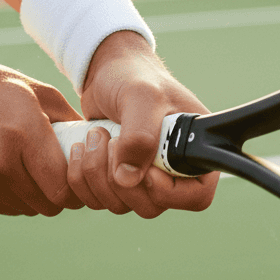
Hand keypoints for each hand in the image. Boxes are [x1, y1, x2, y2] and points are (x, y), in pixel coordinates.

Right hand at [0, 60, 82, 215]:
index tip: (80, 174)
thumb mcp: (39, 93)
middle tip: (61, 174)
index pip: (64, 186)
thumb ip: (71, 122)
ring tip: (36, 171)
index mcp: (23, 134)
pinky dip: (15, 197)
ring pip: (29, 208)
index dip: (78, 185)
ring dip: (38, 196)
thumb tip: (99, 146)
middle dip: (61, 192)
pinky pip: (6, 208)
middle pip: (50, 203)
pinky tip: (12, 173)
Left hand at [68, 30, 217, 218]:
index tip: (145, 168)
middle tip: (111, 142)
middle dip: (122, 181)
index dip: (169, 192)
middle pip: (152, 207)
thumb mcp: (141, 97)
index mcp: (195, 151)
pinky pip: (98, 198)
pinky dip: (82, 179)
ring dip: (98, 176)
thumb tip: (128, 179)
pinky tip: (82, 147)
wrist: (107, 72)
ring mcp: (144, 176)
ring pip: (121, 205)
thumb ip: (139, 136)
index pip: (197, 196)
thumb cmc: (134, 77)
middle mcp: (173, 170)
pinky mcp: (116, 177)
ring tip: (96, 136)